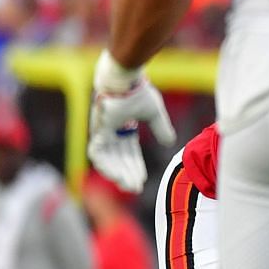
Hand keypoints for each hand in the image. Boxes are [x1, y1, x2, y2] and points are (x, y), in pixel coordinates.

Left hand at [87, 51, 174, 192]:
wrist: (124, 79)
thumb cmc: (137, 91)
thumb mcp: (154, 114)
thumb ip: (161, 129)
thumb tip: (170, 143)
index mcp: (123, 126)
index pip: (129, 152)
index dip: (135, 166)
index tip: (142, 180)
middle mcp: (111, 131)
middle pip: (119, 158)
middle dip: (127, 173)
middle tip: (134, 188)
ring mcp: (102, 131)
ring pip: (107, 158)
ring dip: (116, 173)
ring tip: (126, 185)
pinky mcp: (97, 130)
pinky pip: (97, 153)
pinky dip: (105, 165)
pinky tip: (114, 176)